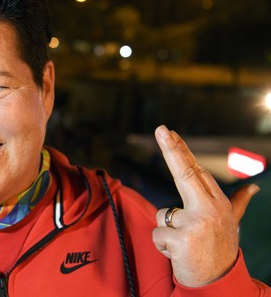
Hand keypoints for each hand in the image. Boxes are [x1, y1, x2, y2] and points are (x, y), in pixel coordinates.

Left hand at [152, 125, 258, 286]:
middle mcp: (209, 210)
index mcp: (218, 203)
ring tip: (185, 244)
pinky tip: (179, 253)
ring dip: (166, 231)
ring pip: (162, 215)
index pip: (196, 171)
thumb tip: (253, 187)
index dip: (181, 151)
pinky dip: (162, 246)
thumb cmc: (218, 249)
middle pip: (184, 174)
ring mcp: (196, 224)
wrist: (219, 283)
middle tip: (160, 128)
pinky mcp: (181, 239)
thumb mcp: (231, 223)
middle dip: (171, 149)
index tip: (168, 132)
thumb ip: (238, 203)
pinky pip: (157, 235)